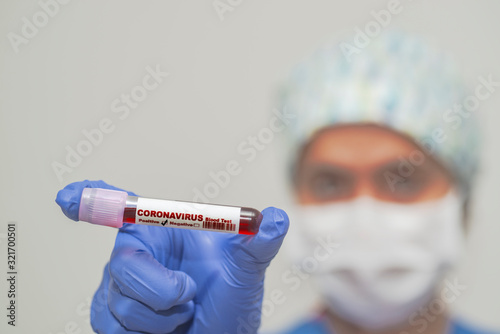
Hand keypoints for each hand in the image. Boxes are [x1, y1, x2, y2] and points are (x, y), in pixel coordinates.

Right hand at [56, 180, 288, 333]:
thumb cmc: (231, 299)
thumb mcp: (247, 270)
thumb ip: (257, 244)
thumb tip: (274, 219)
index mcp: (164, 228)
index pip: (123, 206)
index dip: (92, 199)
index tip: (65, 198)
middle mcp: (138, 252)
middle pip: (124, 262)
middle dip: (158, 288)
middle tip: (188, 295)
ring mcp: (121, 285)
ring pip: (119, 301)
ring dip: (160, 317)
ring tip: (186, 313)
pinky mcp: (112, 314)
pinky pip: (111, 325)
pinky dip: (144, 332)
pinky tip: (166, 328)